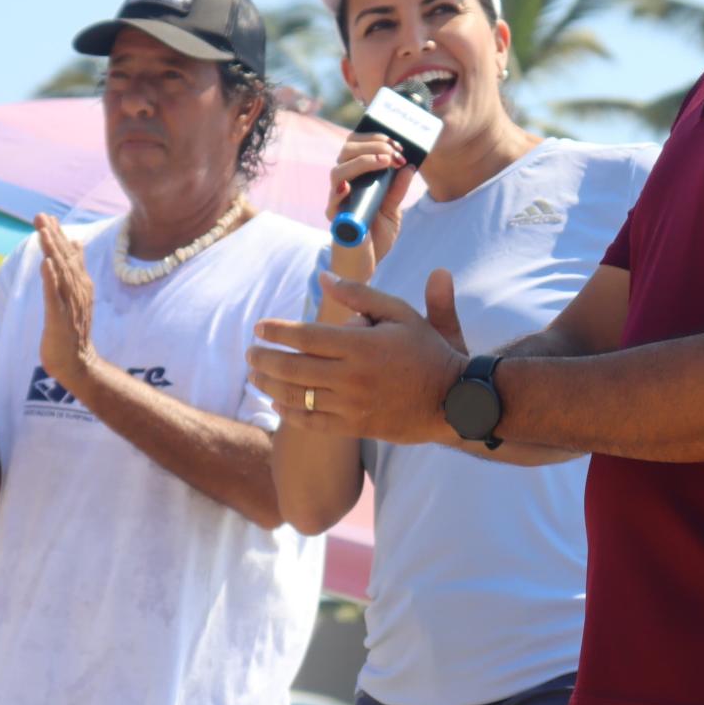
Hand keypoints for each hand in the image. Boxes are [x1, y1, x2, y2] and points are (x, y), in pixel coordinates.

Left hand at [36, 215, 95, 388]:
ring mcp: (70, 304)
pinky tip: (46, 264)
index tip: (48, 217)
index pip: (68, 255)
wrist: (77, 363)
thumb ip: (75, 270)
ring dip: (52, 250)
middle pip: (64, 258)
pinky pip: (54, 296)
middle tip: (41, 216)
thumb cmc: (72, 330)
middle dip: (52, 236)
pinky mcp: (59, 319)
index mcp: (80, 284)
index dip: (58, 235)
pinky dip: (51, 279)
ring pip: (60, 272)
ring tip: (43, 231)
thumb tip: (75, 243)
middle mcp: (77, 290)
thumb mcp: (74, 295)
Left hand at [250, 269, 468, 442]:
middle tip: (250, 352)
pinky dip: (290, 413)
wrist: (453, 400)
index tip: (259, 327)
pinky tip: (278, 402)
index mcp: (361, 344)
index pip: (305, 336)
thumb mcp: (400, 313)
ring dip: (270, 385)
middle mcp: (352, 376)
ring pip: (297, 396)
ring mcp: (352, 405)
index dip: (277, 331)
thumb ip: (361, 294)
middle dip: (265, 359)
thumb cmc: (427, 350)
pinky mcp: (355, 427)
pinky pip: (312, 422)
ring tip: (256, 375)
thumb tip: (324, 277)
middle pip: (293, 368)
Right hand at [325, 131, 416, 284]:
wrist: (367, 264)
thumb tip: (409, 166)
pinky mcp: (336, 219)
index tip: (397, 144)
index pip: (357, 146)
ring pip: (338, 171)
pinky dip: (341, 191)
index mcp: (357, 178)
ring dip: (362, 162)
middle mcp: (345, 185)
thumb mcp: (392, 209)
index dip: (375, 139)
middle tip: (394, 151)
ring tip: (384, 162)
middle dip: (371, 145)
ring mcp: (338, 201)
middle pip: (346, 152)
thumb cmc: (376, 235)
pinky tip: (352, 186)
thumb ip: (398, 189)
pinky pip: (332, 202)